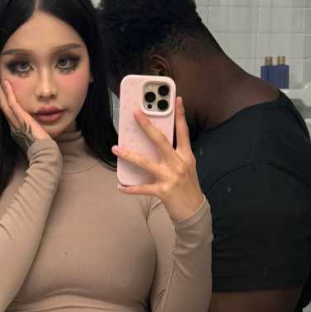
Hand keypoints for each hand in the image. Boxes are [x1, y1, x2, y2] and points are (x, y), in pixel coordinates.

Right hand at [0, 79, 51, 151]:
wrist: (45, 154)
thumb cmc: (43, 150)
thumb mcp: (37, 140)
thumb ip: (35, 134)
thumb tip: (39, 131)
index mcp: (17, 132)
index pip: (9, 116)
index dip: (5, 105)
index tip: (2, 96)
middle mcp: (13, 127)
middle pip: (3, 109)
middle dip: (0, 97)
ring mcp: (16, 122)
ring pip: (5, 105)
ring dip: (1, 92)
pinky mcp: (22, 118)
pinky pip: (12, 103)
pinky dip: (9, 93)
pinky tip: (6, 83)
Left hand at [112, 97, 204, 221]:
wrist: (194, 211)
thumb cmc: (188, 187)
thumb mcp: (186, 167)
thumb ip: (174, 155)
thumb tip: (154, 143)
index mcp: (186, 156)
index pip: (182, 132)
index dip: (180, 115)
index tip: (176, 100)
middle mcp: (178, 164)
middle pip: (160, 141)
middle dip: (147, 126)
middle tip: (135, 114)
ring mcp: (170, 177)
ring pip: (145, 163)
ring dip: (129, 155)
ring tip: (116, 148)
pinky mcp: (162, 191)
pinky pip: (142, 188)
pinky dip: (130, 188)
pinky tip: (120, 185)